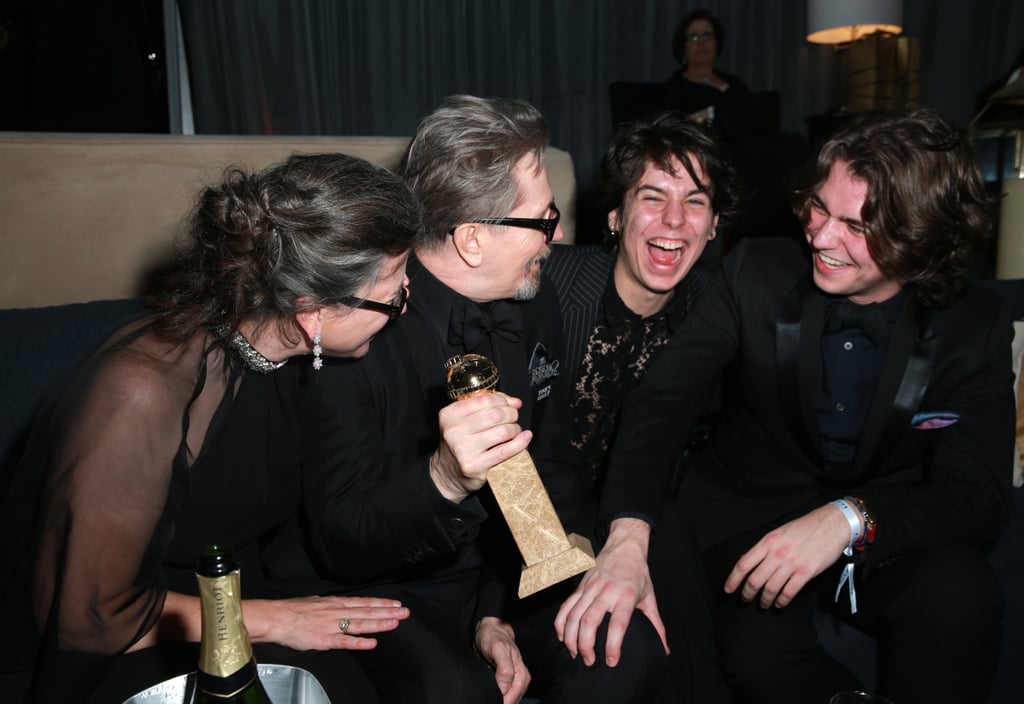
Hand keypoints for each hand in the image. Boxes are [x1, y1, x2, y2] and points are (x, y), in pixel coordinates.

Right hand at [245, 595, 409, 650]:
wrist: (276, 617)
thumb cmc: (292, 610)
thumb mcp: (314, 601)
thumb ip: (328, 605)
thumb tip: (334, 603)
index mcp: (335, 603)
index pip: (363, 602)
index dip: (381, 604)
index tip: (396, 604)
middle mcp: (337, 612)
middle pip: (367, 612)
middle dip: (387, 612)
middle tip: (405, 612)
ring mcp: (332, 625)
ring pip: (360, 624)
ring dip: (379, 624)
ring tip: (395, 623)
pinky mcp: (325, 639)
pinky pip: (345, 641)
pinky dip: (359, 642)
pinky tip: (372, 643)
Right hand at [431, 392, 532, 501]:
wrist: (448, 474)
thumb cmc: (460, 443)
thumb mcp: (464, 420)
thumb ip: (487, 406)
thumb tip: (514, 402)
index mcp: (450, 415)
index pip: (483, 399)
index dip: (502, 400)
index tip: (508, 405)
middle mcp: (454, 431)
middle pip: (495, 414)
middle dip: (511, 414)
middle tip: (513, 418)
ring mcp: (464, 449)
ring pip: (503, 431)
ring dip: (515, 429)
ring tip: (514, 432)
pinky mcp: (475, 465)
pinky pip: (505, 451)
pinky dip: (520, 443)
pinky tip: (524, 438)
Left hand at [475, 617, 530, 703]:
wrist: (490, 631)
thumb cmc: (494, 637)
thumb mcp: (498, 648)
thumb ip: (504, 668)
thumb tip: (504, 688)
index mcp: (521, 674)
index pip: (513, 698)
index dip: (503, 702)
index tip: (491, 701)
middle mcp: (519, 680)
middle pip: (512, 701)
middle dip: (502, 703)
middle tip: (487, 701)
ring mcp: (513, 683)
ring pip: (509, 699)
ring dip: (500, 701)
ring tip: (488, 699)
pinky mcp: (505, 683)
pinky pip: (504, 696)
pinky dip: (498, 698)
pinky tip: (490, 697)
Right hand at [554, 518, 667, 666]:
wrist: (624, 548)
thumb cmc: (638, 574)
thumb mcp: (650, 598)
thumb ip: (657, 626)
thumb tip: (665, 650)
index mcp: (627, 595)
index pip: (618, 624)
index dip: (613, 645)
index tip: (611, 661)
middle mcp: (606, 591)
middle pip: (589, 621)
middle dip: (586, 646)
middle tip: (590, 662)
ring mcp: (590, 587)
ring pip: (574, 615)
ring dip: (571, 638)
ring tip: (575, 654)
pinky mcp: (580, 586)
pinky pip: (566, 606)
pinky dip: (561, 623)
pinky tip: (562, 637)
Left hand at [724, 503, 851, 608]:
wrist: (832, 524)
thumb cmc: (805, 528)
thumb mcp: (779, 532)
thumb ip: (764, 547)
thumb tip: (748, 561)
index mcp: (768, 542)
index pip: (743, 564)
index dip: (733, 579)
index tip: (728, 589)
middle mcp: (777, 553)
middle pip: (755, 579)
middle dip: (747, 593)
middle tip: (745, 600)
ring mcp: (792, 564)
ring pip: (771, 588)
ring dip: (764, 600)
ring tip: (763, 604)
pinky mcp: (806, 572)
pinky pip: (789, 592)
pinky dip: (782, 601)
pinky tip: (779, 604)